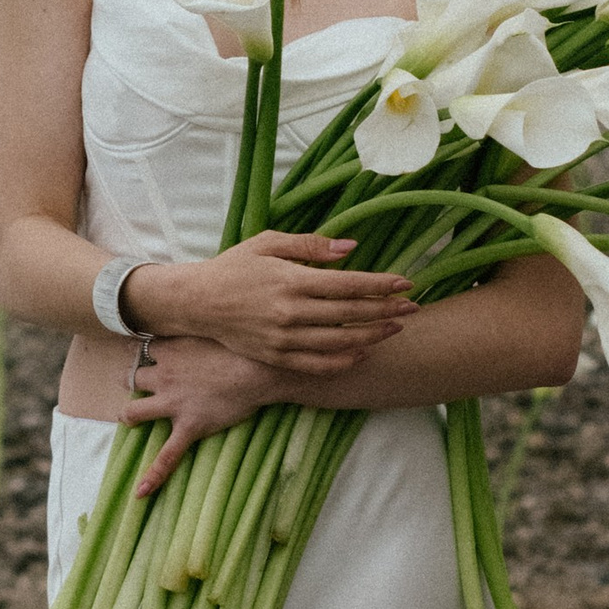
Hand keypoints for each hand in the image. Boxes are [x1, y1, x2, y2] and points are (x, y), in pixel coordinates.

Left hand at [121, 334, 292, 492]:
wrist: (259, 369)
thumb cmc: (245, 345)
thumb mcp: (217, 324)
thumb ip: (203, 321)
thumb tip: (204, 310)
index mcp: (170, 349)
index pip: (144, 347)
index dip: (145, 349)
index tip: (147, 348)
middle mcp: (164, 376)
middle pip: (133, 376)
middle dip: (133, 378)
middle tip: (140, 380)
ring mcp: (173, 404)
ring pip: (134, 411)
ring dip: (129, 413)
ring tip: (130, 418)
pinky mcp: (188, 427)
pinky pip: (167, 456)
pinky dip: (153, 475)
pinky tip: (141, 493)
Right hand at [138, 230, 412, 377]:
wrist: (196, 302)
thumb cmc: (234, 266)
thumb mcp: (269, 244)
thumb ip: (311, 246)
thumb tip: (351, 247)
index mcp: (291, 280)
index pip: (348, 284)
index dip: (380, 285)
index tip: (406, 283)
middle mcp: (289, 312)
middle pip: (350, 314)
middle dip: (386, 311)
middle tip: (413, 308)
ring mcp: (283, 338)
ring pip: (339, 342)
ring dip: (371, 336)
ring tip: (394, 329)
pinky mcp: (275, 356)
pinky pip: (316, 364)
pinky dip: (342, 361)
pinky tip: (361, 353)